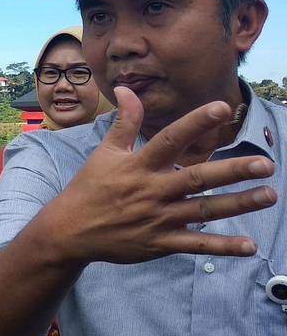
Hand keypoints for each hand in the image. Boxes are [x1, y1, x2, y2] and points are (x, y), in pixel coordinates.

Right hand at [50, 88, 273, 265]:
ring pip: (203, 211)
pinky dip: (222, 246)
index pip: (170, 139)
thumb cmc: (89, 188)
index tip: (222, 107)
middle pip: (197, 178)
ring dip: (237, 204)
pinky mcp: (160, 243)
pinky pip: (195, 245)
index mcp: (138, 166)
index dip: (195, 123)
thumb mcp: (104, 153)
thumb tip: (126, 89)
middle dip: (232, 171)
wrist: (69, 231)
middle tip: (265, 164)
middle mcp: (151, 191)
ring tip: (269, 195)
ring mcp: (158, 219)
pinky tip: (248, 246)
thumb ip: (125, 122)